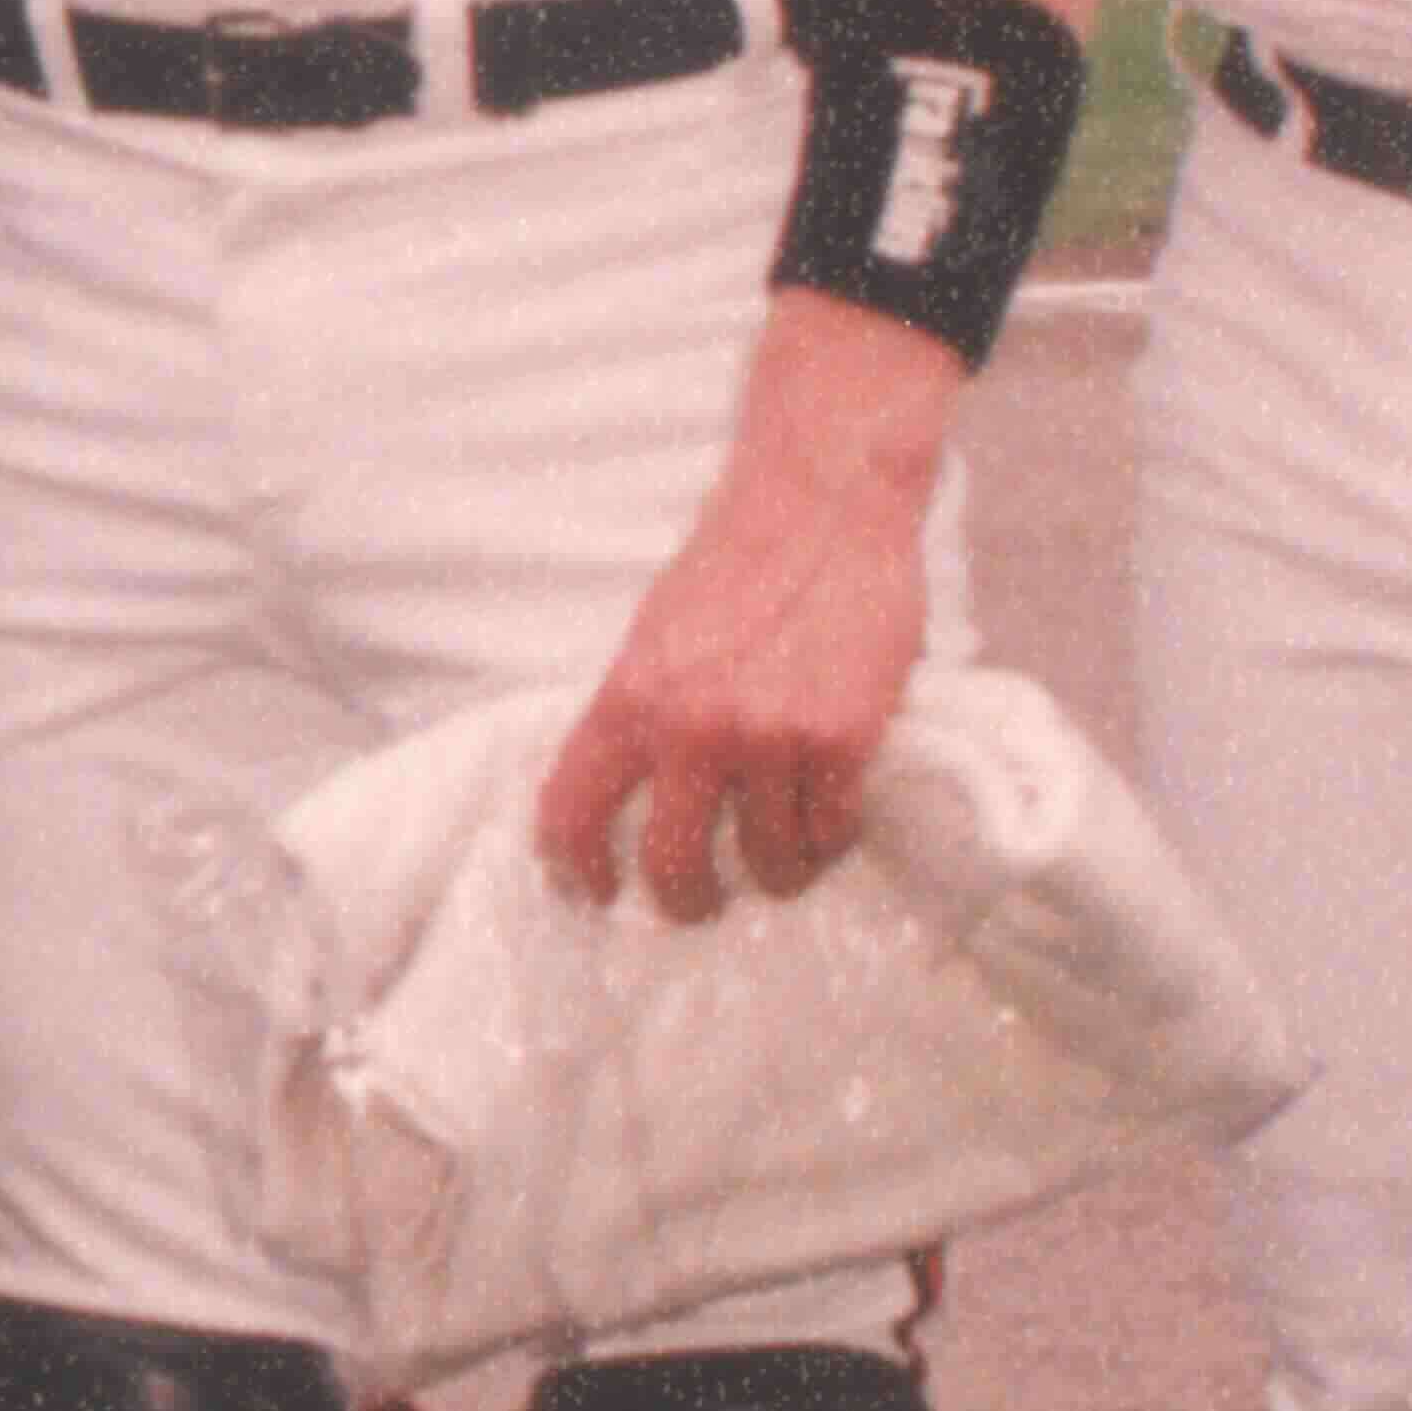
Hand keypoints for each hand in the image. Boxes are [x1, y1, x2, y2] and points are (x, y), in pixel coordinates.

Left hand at [531, 304, 952, 920]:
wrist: (822, 505)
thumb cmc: (736, 564)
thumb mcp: (655, 635)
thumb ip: (638, 715)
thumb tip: (626, 801)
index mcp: (628, 699)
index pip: (570, 814)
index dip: (577, 870)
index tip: (594, 893)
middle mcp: (690, 729)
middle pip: (673, 868)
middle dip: (687, 903)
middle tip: (701, 905)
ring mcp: (768, 738)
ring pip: (768, 863)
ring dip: (777, 872)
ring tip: (784, 857)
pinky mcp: (840, 740)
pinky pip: (830, 833)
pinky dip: (830, 838)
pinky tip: (828, 819)